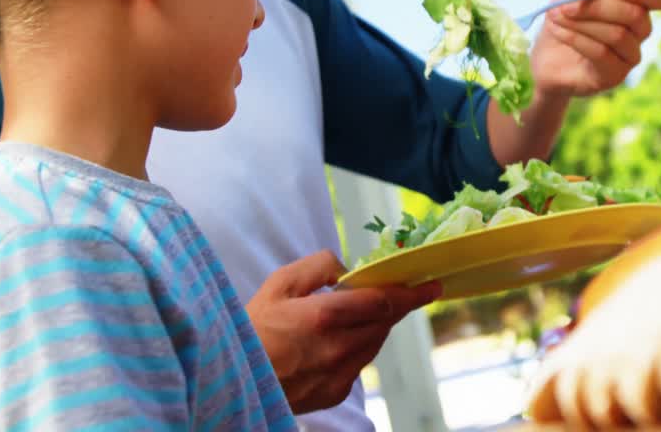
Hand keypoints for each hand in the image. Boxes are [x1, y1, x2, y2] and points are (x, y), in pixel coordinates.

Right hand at [246, 250, 441, 413]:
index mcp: (325, 317)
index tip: (431, 285)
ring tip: (355, 313)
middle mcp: (337, 349)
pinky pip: (360, 363)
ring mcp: (338, 374)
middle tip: (395, 291)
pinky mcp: (335, 392)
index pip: (384, 302)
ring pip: (374, 343)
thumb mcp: (280, 283)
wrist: (229, 378)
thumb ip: (319, 267)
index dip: (412, 293)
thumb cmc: (251, 327)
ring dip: (375, 325)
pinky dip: (358, 346)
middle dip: (393, 305)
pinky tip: (337, 339)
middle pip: (384, 323)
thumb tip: (348, 270)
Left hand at [531, 0, 660, 97]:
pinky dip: (576, 38)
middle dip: (596, 6)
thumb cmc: (567, 14)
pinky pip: (602, 53)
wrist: (545, 52)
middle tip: (565, 5)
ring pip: (617, 34)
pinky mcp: (616, 75)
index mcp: (639, 3)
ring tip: (557, 16)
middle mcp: (642, 29)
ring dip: (582, 22)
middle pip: (635, 14)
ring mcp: (631, 54)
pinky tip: (559, 31)